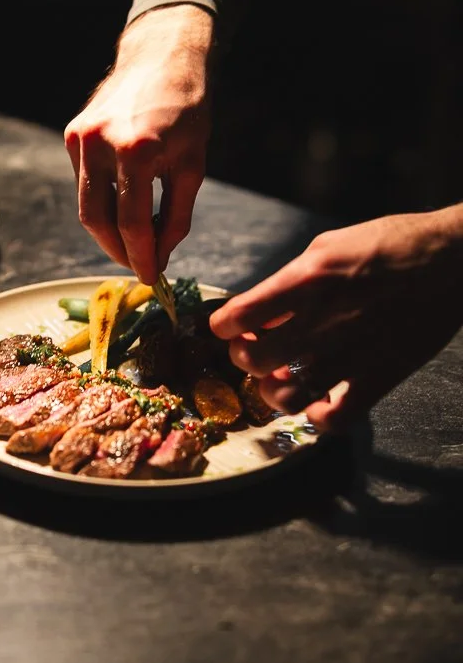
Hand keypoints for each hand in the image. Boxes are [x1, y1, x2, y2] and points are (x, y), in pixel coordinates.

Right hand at [64, 4, 213, 283]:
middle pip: (98, 219)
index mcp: (136, 150)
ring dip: (107, 231)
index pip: (132, 222)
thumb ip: (175, 216)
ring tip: (131, 244)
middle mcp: (100, 143)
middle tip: (138, 266)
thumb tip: (158, 257)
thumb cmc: (187, 110)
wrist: (162, 57)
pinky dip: (102, 200)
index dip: (140, 256)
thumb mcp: (192, 166)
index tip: (149, 276)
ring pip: (85, 205)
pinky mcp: (72, 133)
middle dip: (118, 250)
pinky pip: (83, 181)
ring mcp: (80, 137)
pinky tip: (122, 203)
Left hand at [209, 206, 462, 430]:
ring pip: (286, 395)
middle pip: (254, 360)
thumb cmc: (389, 244)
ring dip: (272, 389)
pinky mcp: (379, 377)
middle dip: (243, 355)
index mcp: (308, 279)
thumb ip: (291, 281)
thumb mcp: (328, 247)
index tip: (225, 326)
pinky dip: (317, 415)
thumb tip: (261, 312)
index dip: (222, 325)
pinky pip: (335, 418)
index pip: (239, 315)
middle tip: (251, 347)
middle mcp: (324, 320)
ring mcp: (352, 353)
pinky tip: (316, 399)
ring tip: (278, 375)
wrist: (452, 259)